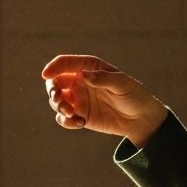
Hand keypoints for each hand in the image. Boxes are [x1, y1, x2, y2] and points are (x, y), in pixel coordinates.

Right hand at [40, 54, 168, 147]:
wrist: (141, 119)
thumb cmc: (134, 95)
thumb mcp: (122, 84)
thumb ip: (103, 78)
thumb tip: (84, 75)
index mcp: (89, 68)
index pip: (65, 63)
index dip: (53, 67)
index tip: (45, 75)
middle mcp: (80, 82)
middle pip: (55, 82)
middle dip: (53, 91)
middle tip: (59, 100)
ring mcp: (78, 99)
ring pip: (56, 100)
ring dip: (59, 106)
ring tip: (72, 114)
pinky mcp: (79, 115)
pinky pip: (63, 118)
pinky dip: (65, 121)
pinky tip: (79, 123)